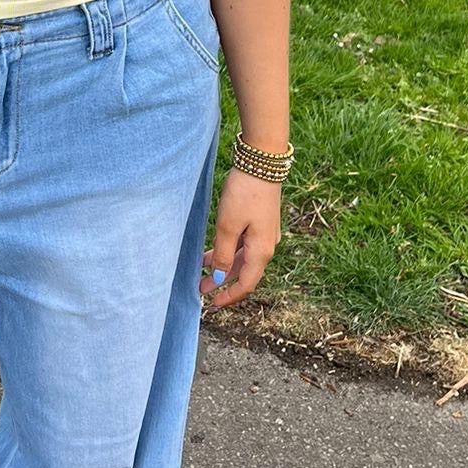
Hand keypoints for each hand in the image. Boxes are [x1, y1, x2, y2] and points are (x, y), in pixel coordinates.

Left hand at [199, 171, 282, 309]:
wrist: (261, 163)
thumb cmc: (244, 193)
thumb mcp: (227, 226)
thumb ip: (223, 255)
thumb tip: (220, 279)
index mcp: (261, 251)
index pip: (246, 284)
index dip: (229, 297)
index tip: (212, 304)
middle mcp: (266, 246)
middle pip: (245, 273)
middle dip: (222, 283)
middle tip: (201, 290)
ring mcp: (264, 234)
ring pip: (242, 259)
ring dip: (223, 267)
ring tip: (201, 271)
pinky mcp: (259, 222)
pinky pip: (243, 245)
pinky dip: (228, 252)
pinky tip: (211, 251)